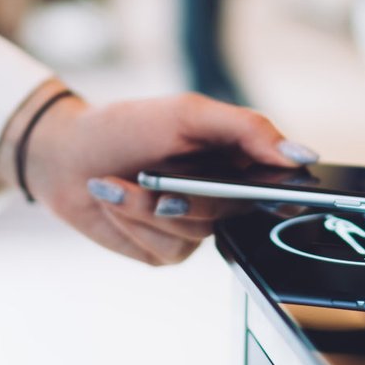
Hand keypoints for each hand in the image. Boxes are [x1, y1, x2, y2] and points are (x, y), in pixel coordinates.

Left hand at [3, 85, 316, 265]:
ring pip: (197, 232)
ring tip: (115, 182)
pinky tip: (113, 199)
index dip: (284, 192)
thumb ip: (247, 129)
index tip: (276, 195)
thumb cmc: (126, 126)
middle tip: (155, 180)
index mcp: (237, 158)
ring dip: (147, 205)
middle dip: (189, 195)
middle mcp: (223, 196)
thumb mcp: (187, 114)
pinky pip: (167, 248)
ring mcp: (195, 227)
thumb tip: (300, 155)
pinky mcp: (166, 250)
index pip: (282, 181)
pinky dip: (134, 221)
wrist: (64, 156)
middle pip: (234, 210)